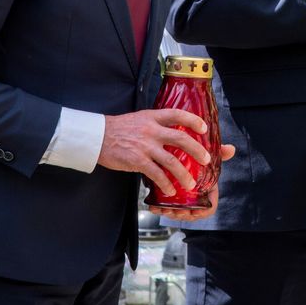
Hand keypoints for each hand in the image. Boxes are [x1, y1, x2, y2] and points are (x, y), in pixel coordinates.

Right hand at [97, 109, 211, 196]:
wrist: (98, 137)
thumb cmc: (120, 128)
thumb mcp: (140, 119)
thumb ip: (156, 124)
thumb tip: (174, 132)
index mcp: (153, 117)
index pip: (177, 114)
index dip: (193, 120)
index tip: (204, 128)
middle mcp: (151, 130)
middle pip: (181, 138)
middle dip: (197, 150)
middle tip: (206, 160)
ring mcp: (145, 146)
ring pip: (171, 160)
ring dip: (184, 174)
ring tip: (191, 184)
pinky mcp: (137, 160)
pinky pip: (157, 174)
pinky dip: (166, 184)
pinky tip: (170, 190)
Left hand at [150, 144, 235, 220]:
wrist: (178, 151)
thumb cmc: (197, 156)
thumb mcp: (207, 154)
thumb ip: (219, 152)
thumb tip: (231, 149)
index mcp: (206, 191)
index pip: (209, 208)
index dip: (203, 211)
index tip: (195, 209)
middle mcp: (194, 198)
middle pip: (191, 214)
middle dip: (183, 214)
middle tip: (176, 209)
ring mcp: (181, 199)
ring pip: (177, 213)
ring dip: (170, 213)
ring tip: (164, 208)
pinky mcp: (167, 197)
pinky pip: (164, 209)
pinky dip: (158, 208)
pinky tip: (154, 206)